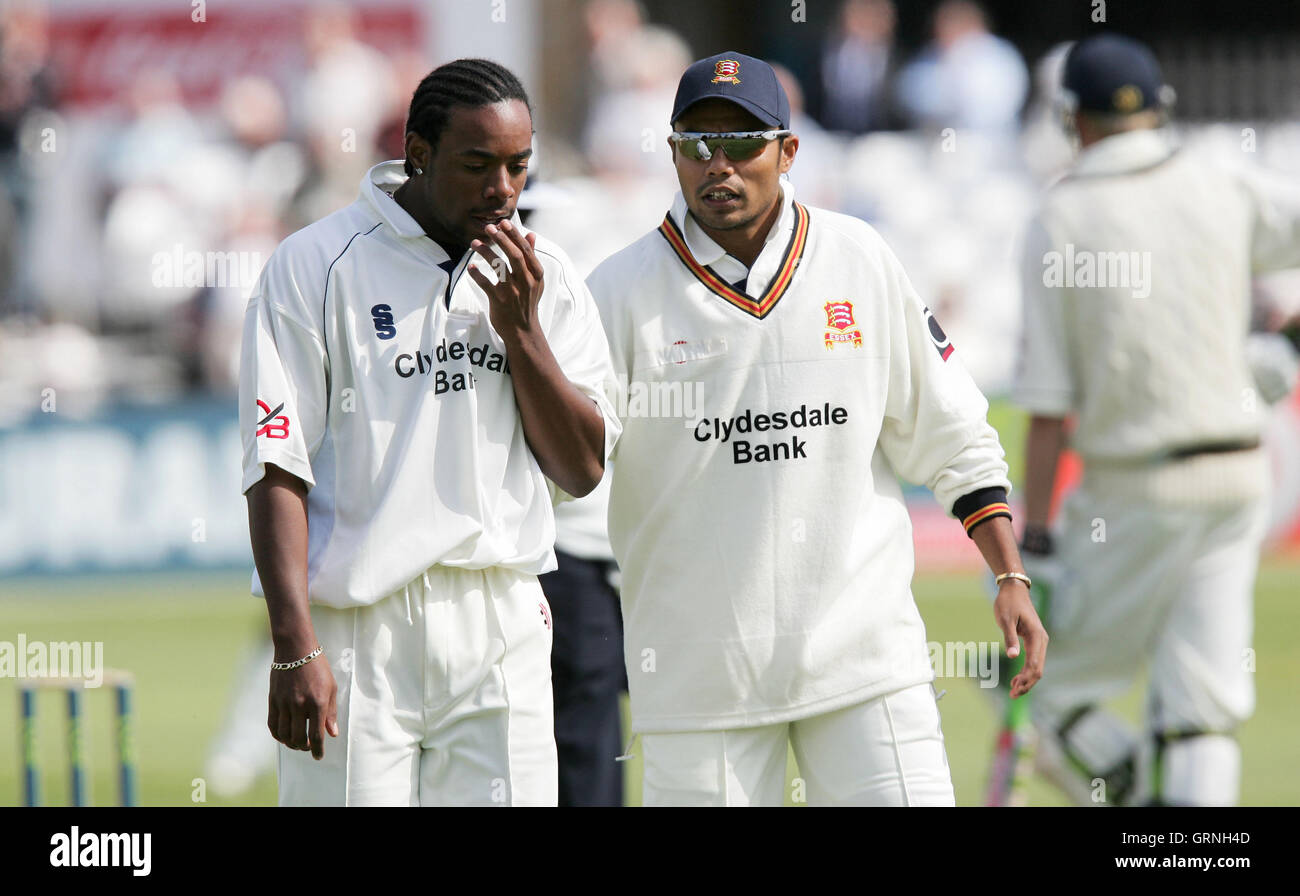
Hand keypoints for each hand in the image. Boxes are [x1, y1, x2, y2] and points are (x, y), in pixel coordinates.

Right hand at [268, 652, 337, 759]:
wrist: (295, 650)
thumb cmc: (317, 668)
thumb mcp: (331, 687)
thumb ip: (331, 712)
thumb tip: (332, 733)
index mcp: (317, 702)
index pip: (317, 735)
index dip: (318, 750)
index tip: (319, 756)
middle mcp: (300, 705)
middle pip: (299, 739)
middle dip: (305, 748)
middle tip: (309, 747)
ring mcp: (284, 703)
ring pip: (285, 735)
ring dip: (291, 744)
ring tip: (298, 742)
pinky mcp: (273, 701)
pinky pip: (273, 725)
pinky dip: (278, 735)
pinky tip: (284, 736)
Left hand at [466, 220, 544, 337]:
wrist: (523, 331)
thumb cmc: (527, 301)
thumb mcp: (535, 280)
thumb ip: (532, 257)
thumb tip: (531, 234)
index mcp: (536, 274)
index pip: (525, 250)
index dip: (514, 235)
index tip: (503, 223)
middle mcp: (526, 282)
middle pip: (514, 255)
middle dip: (502, 239)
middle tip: (489, 227)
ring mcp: (512, 292)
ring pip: (499, 267)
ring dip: (486, 252)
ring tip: (474, 243)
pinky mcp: (499, 301)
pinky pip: (485, 284)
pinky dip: (477, 275)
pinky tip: (471, 267)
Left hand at [992, 581, 1047, 698]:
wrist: (1014, 590)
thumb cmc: (1008, 603)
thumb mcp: (1006, 620)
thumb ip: (1010, 638)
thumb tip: (1012, 656)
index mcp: (1037, 636)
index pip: (1034, 664)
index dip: (1026, 679)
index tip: (1014, 690)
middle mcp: (1041, 641)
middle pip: (1038, 669)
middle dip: (1027, 684)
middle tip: (1012, 695)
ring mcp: (1039, 641)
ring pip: (1037, 666)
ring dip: (1027, 680)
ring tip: (1013, 691)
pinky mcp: (1034, 641)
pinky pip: (1033, 660)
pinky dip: (1026, 672)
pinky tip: (1016, 679)